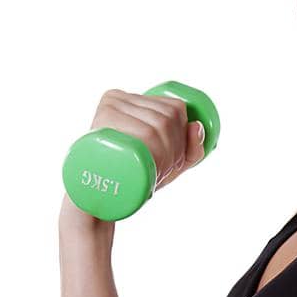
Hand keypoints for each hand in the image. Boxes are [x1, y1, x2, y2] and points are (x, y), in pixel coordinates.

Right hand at [87, 87, 206, 196]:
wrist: (99, 198)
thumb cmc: (134, 178)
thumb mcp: (168, 164)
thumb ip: (190, 151)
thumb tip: (197, 126)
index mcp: (133, 99)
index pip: (174, 108)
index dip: (183, 135)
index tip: (175, 160)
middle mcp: (118, 98)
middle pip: (166, 118)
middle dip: (176, 149)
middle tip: (164, 171)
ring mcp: (108, 108)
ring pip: (156, 127)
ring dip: (167, 154)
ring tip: (158, 171)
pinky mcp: (100, 122)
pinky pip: (141, 133)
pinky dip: (156, 151)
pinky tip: (153, 166)